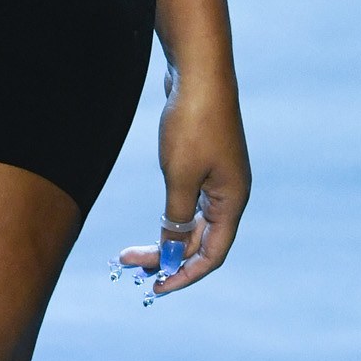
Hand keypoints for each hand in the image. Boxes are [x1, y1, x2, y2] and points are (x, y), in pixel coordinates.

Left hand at [118, 67, 249, 295]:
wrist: (197, 72)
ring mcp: (218, 178)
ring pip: (191, 223)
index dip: (185, 276)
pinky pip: (187, 203)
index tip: (155, 288)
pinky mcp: (203, 164)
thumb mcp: (180, 178)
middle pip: (200, 242)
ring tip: (129, 253)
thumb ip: (175, 218)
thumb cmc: (192, 124)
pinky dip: (168, 217)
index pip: (212, 255)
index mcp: (232, 201)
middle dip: (166, 258)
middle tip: (129, 266)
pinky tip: (152, 221)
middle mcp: (229, 194)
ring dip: (163, 239)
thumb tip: (170, 250)